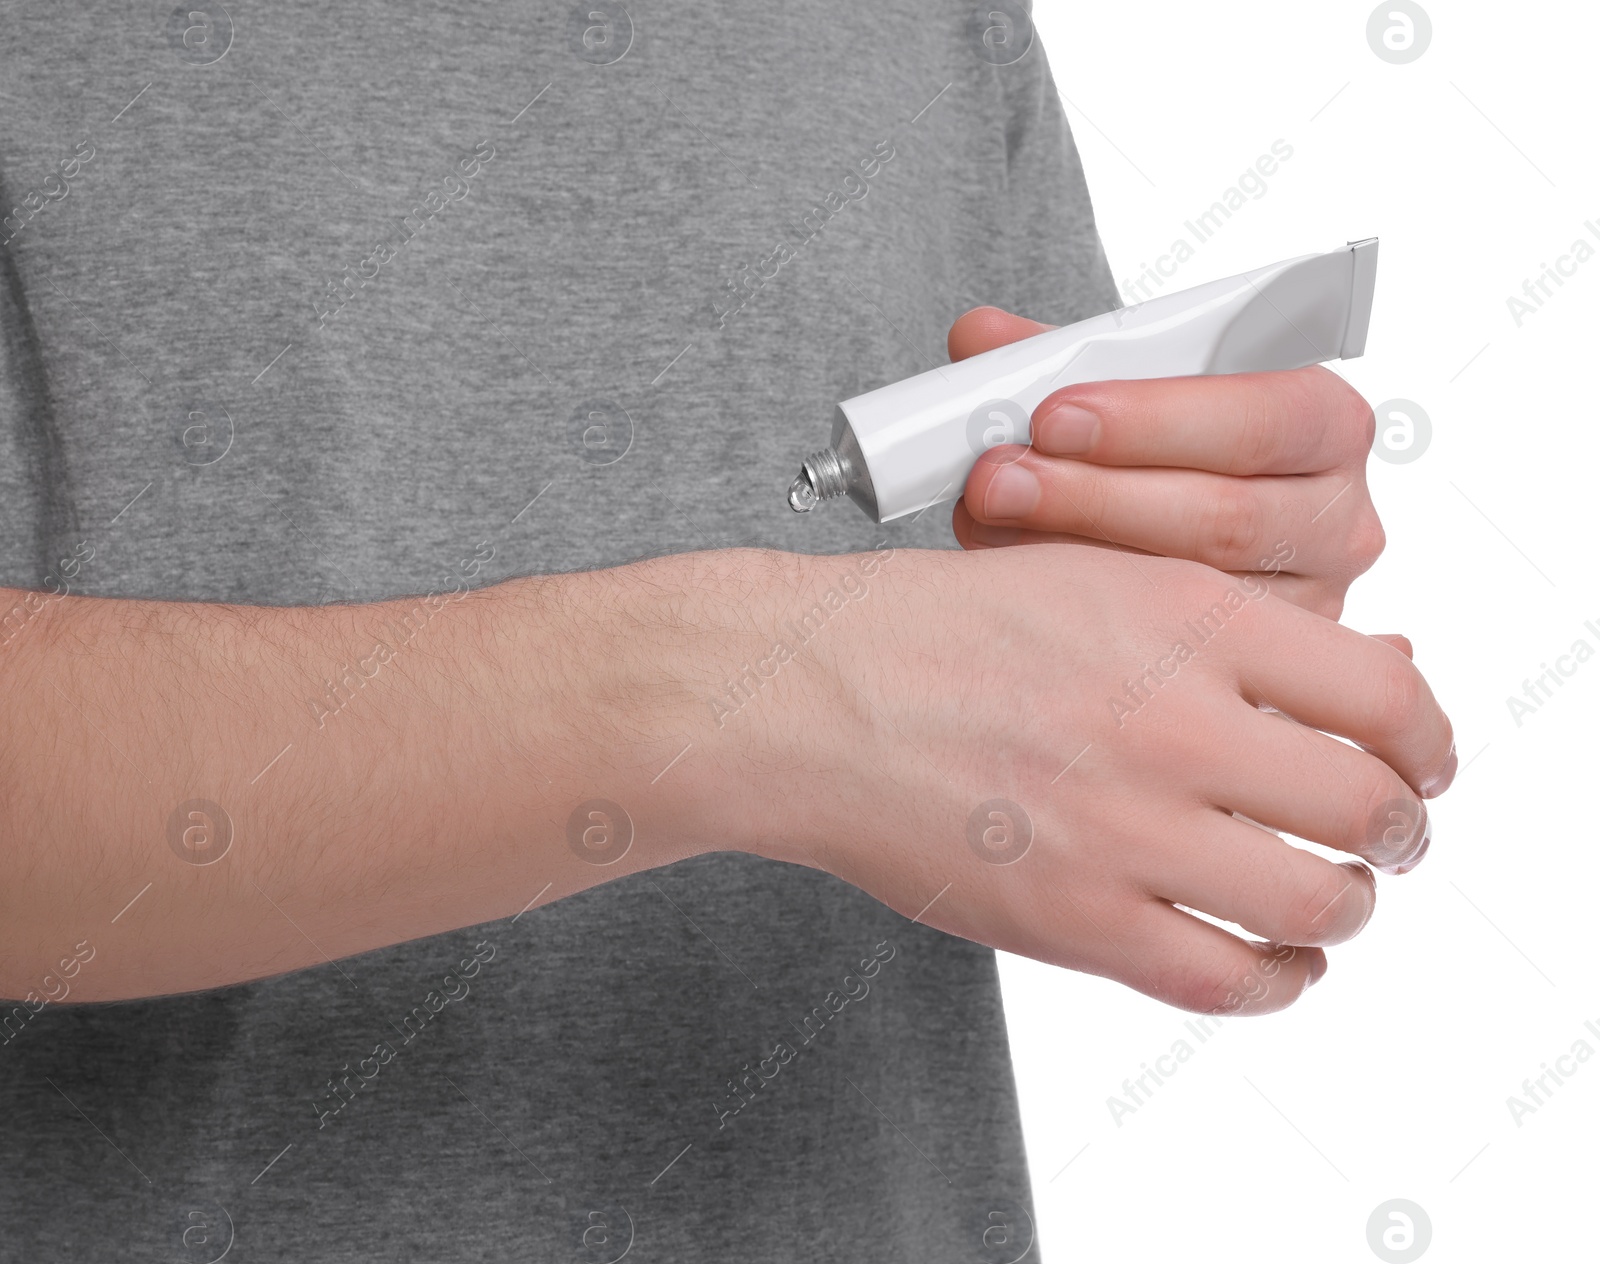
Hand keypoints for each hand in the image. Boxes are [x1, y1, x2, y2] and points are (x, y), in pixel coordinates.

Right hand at [735, 543, 1454, 1015]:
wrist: (803, 695)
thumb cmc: (928, 631)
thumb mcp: (1093, 576)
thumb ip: (1230, 623)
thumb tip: (1379, 668)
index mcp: (1184, 617)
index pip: (1384, 694)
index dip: (1425, 740)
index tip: (1418, 760)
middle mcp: (1173, 721)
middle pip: (1370, 806)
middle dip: (1396, 832)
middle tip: (1382, 838)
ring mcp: (1126, 828)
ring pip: (1319, 903)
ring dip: (1342, 908)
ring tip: (1324, 900)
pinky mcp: (1075, 920)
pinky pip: (1228, 980)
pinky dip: (1275, 982)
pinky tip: (1269, 963)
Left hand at [946, 307, 1384, 618]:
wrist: (1170, 508)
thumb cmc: (1153, 439)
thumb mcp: (1119, 382)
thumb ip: (1061, 353)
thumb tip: (982, 339)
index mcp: (1327, 426)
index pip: (1263, 422)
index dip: (1152, 419)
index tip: (1053, 415)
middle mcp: (1338, 522)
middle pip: (1222, 518)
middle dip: (1092, 495)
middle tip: (996, 476)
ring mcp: (1308, 609)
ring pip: (1191, 595)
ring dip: (1072, 555)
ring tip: (986, 519)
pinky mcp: (1261, 672)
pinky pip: (1170, 653)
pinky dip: (1078, 612)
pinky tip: (1012, 582)